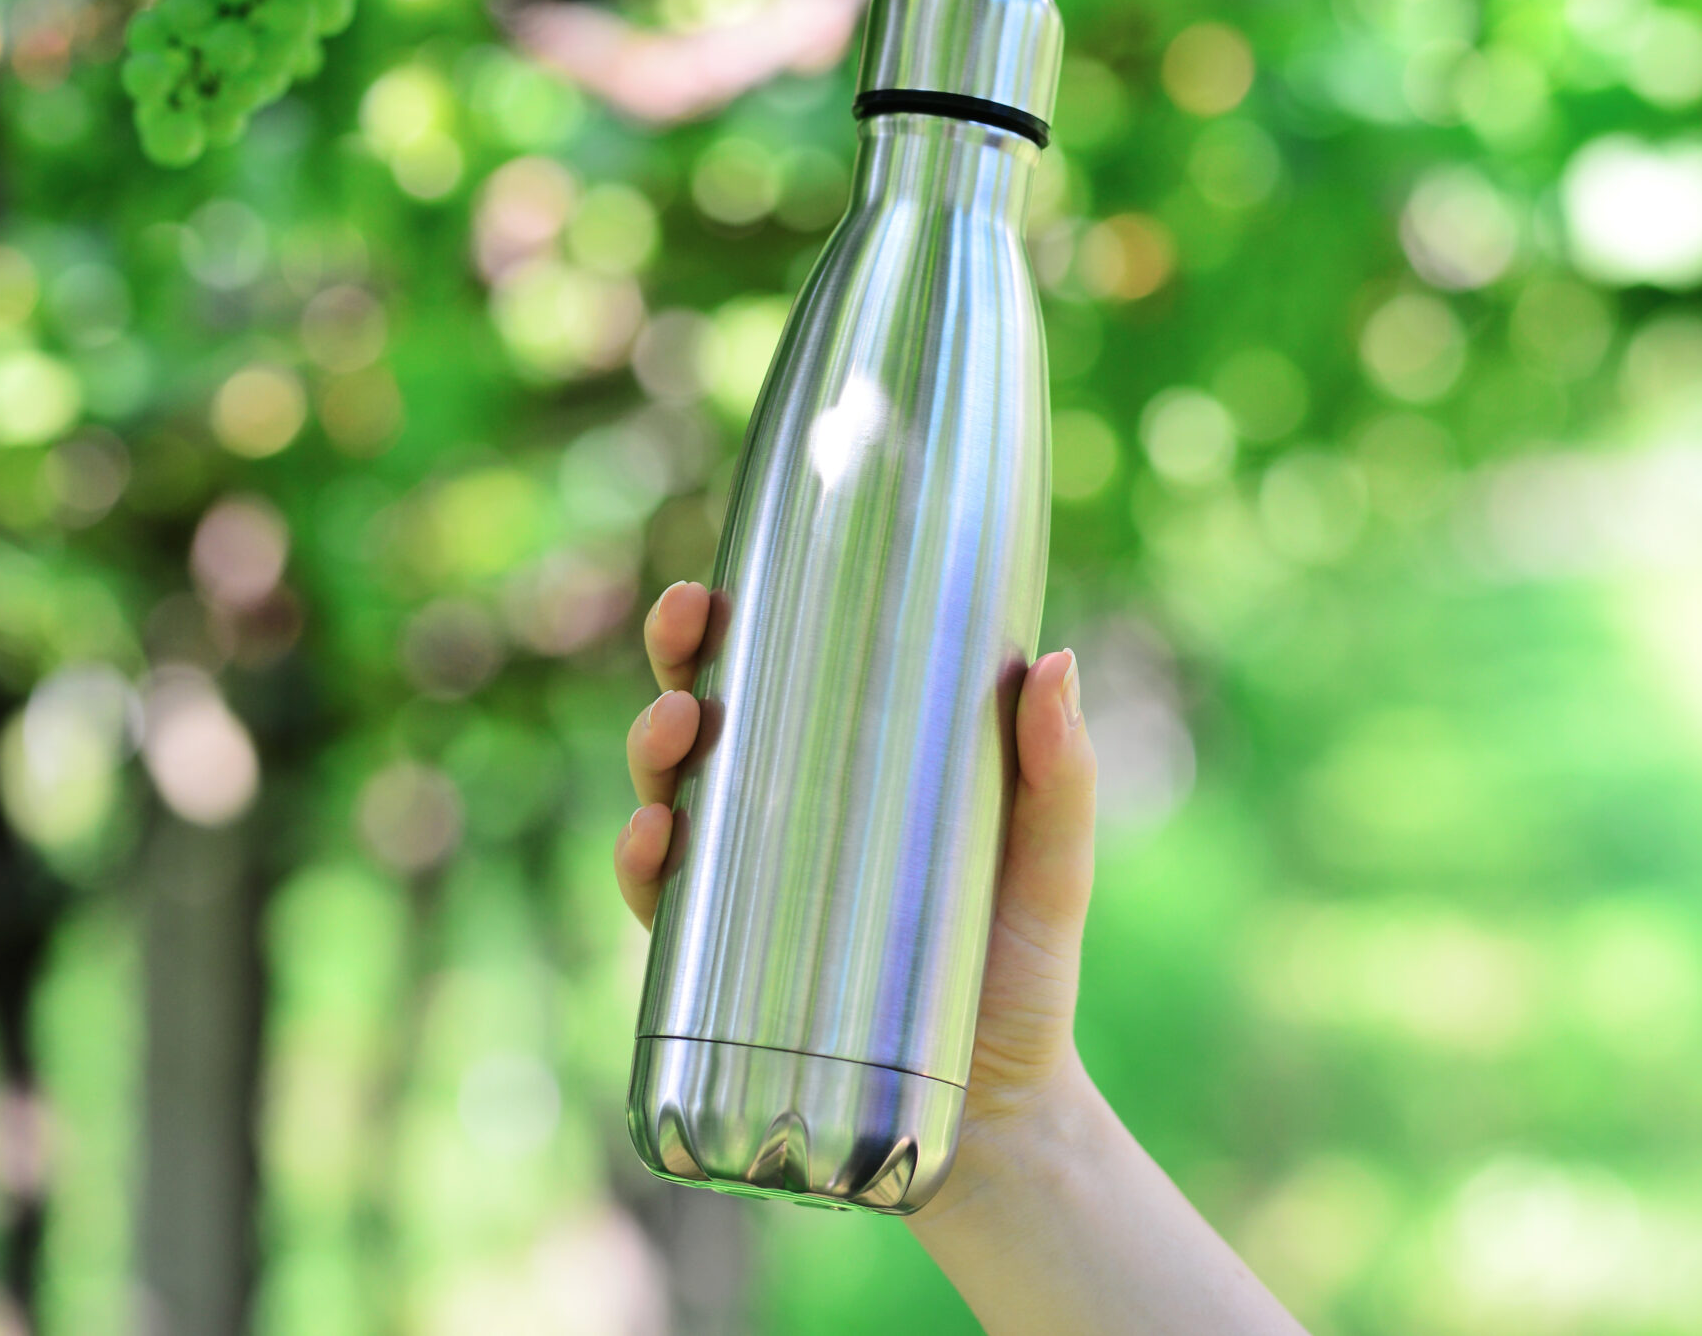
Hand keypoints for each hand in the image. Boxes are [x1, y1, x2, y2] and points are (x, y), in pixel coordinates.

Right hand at [612, 580, 1100, 1215]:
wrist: (1001, 1115)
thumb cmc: (1024, 969)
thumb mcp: (1050, 861)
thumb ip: (1062, 774)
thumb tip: (1053, 659)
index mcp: (849, 773)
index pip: (774, 680)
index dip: (725, 627)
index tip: (715, 586)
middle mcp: (784, 825)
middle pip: (705, 725)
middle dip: (675, 667)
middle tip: (688, 636)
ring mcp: (751, 899)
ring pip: (670, 802)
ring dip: (649, 753)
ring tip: (676, 731)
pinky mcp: (732, 977)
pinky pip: (665, 914)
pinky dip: (640, 870)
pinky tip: (652, 840)